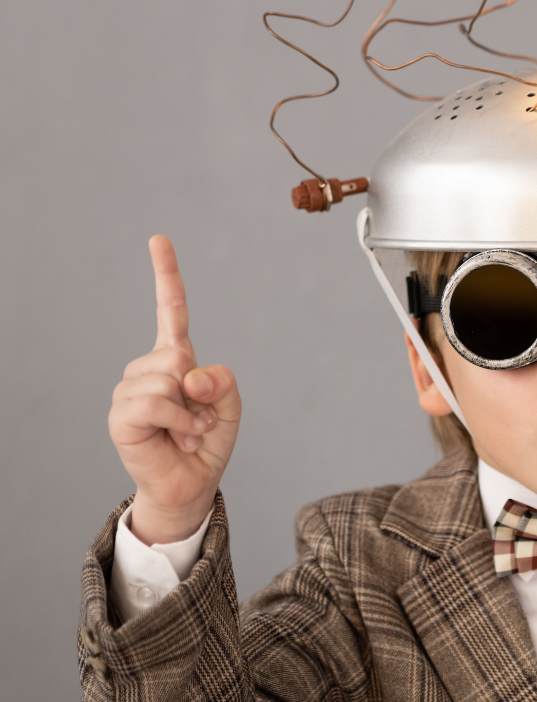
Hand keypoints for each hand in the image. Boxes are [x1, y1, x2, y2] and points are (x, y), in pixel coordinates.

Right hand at [108, 236, 241, 544]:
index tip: (158, 239)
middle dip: (199, 388)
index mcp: (176, 356)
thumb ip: (221, 380)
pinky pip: (157, 403)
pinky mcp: (121, 415)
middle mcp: (149, 367)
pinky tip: (179, 436)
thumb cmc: (208, 438)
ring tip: (187, 429)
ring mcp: (131, 390)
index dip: (166, 273)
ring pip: (169, 378)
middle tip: (198, 415)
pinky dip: (179, 422)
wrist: (192, 482)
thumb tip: (188, 375)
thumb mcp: (231, 403)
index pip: (170, 307)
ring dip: (192, 411)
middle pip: (179, 353)